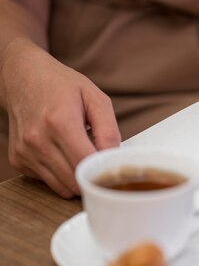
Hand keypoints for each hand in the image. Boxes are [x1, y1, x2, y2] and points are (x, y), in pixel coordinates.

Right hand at [0, 39, 119, 197]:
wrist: (23, 77)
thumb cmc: (62, 85)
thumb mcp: (95, 98)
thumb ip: (108, 129)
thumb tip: (114, 158)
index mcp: (60, 122)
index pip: (86, 163)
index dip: (104, 170)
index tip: (113, 167)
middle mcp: (38, 140)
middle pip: (74, 180)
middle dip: (93, 177)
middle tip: (102, 166)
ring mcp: (24, 152)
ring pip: (61, 187)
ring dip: (77, 179)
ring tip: (83, 157)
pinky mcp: (18, 159)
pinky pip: (47, 181)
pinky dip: (60, 174)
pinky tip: (63, 154)